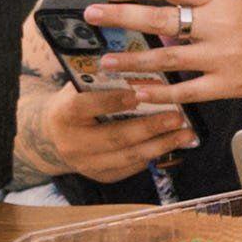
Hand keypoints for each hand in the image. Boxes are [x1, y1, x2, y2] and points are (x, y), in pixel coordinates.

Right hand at [39, 80, 195, 182]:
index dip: (111, 101)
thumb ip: (102, 80)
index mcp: (64, 114)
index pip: (85, 106)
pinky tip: (173, 145)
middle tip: (178, 117)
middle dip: (149, 128)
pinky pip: (131, 167)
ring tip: (186, 135)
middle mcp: (72, 143)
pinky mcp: (100, 176)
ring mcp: (86, 164)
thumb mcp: (80, 87)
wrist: (54, 136)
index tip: (138, 94)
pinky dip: (154, 155)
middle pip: (114, 137)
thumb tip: (138, 65)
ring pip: (127, 157)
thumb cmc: (76, 102)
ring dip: (161, 145)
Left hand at [89, 0, 241, 106]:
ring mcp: (223, 55)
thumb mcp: (234, 3)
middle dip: (122, 16)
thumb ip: (198, 8)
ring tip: (105, 62)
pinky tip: (137, 92)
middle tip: (93, 16)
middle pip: (162, 17)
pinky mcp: (228, 84)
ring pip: (167, 57)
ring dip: (132, 60)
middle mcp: (220, 23)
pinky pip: (186, 90)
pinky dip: (160, 92)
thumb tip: (156, 18)